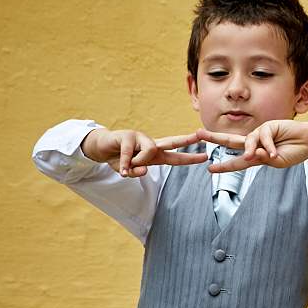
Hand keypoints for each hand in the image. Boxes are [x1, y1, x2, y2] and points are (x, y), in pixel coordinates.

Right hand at [82, 128, 206, 177]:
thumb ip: (136, 172)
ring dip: (138, 162)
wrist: (101, 147)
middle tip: (200, 137)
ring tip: (127, 167)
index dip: (190, 158)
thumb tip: (142, 169)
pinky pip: (129, 153)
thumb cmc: (119, 159)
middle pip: (172, 141)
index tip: (205, 156)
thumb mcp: (128, 170)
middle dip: (187, 140)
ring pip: (150, 150)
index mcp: (155, 154)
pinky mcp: (128, 136)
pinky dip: (125, 164)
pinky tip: (121, 170)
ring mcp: (140, 138)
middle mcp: (151, 144)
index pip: (176, 156)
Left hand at [198, 120, 307, 172]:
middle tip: (199, 134)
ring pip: (246, 141)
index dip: (224, 165)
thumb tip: (250, 155)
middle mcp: (255, 143)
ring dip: (249, 150)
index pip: (237, 160)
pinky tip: (275, 152)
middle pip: (231, 141)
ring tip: (254, 157)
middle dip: (214, 138)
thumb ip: (263, 159)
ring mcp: (261, 133)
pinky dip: (268, 146)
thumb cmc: (293, 153)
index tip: (210, 169)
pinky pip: (263, 137)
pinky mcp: (268, 126)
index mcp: (256, 154)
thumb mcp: (276, 162)